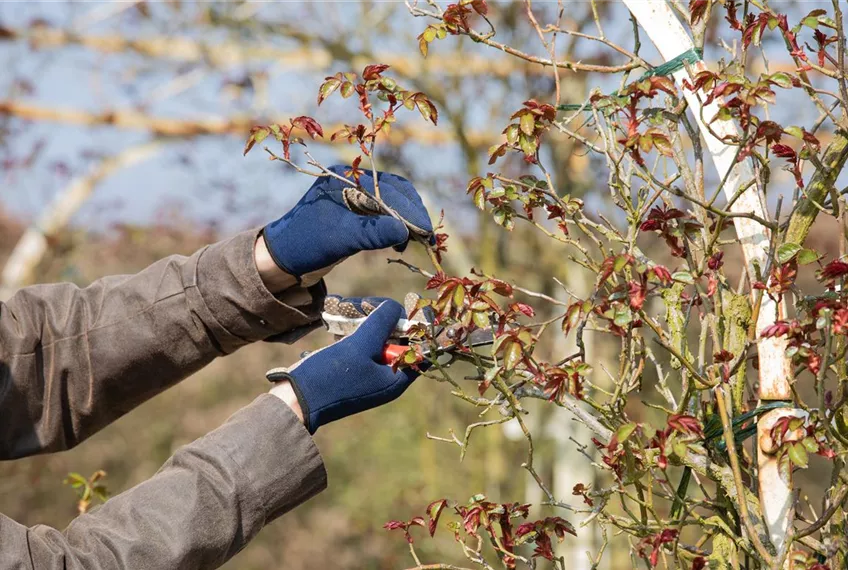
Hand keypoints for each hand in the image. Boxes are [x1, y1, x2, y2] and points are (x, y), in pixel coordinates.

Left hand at [262, 166, 433, 278]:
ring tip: (417, 242)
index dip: (410, 212)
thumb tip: (405, 232)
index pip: (389, 191)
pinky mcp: (355, 214)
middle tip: (428, 238)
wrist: (282, 260)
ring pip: (392, 203)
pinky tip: (400, 243)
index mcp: (346, 178)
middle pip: (395, 192)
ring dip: (407, 221)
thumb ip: (372, 233)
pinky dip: (397, 227)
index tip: (426, 233)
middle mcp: (352, 182)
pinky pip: (384, 214)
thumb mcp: (340, 239)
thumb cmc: (306, 245)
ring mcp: (354, 197)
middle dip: (413, 214)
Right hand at [266, 299, 417, 433]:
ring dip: (363, 322)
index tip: (399, 306)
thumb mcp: (360, 345)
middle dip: (380, 318)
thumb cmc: (330, 377)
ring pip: (375, 341)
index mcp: (396, 380)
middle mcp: (386, 379)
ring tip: (344, 307)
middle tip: (363, 304)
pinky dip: (353, 333)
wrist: (294, 402)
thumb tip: (395, 307)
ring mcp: (369, 377)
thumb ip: (382, 323)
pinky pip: (360, 348)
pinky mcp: (352, 373)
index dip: (412, 325)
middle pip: (395, 341)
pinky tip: (338, 322)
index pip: (418, 348)